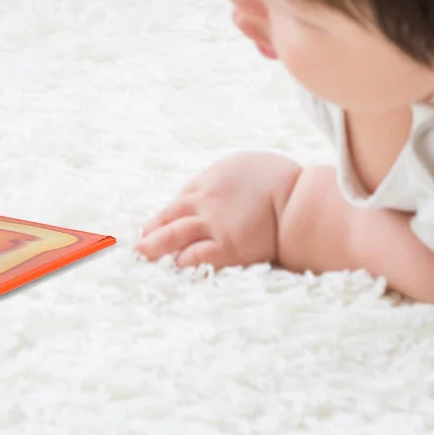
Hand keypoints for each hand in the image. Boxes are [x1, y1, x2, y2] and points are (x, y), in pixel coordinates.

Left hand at [136, 151, 302, 270]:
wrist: (298, 196)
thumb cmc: (279, 177)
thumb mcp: (244, 166)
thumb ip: (228, 179)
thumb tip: (224, 184)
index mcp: (209, 182)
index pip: (181, 201)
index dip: (166, 215)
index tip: (153, 226)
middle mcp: (205, 201)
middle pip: (169, 216)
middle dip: (150, 230)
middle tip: (135, 244)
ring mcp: (214, 224)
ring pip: (175, 235)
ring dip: (156, 246)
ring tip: (142, 256)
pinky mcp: (228, 246)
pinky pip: (198, 256)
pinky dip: (184, 262)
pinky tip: (175, 268)